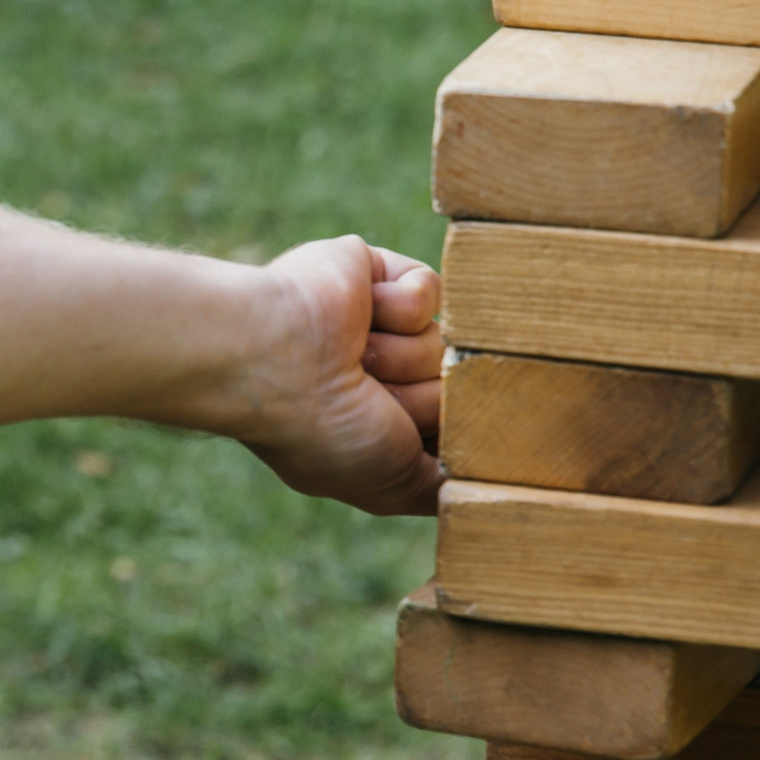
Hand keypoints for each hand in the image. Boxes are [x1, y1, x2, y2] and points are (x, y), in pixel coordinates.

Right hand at [236, 234, 442, 516]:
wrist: (275, 363)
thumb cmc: (320, 433)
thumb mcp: (391, 486)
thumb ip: (439, 486)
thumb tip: (484, 476)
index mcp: (372, 422)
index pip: (446, 427)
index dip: (434, 439)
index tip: (391, 442)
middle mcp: (379, 376)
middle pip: (455, 387)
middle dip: (416, 398)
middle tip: (364, 393)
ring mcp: (378, 324)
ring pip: (445, 342)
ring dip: (398, 356)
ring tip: (351, 355)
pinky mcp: (379, 273)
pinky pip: (432, 290)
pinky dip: (397, 307)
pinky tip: (356, 316)